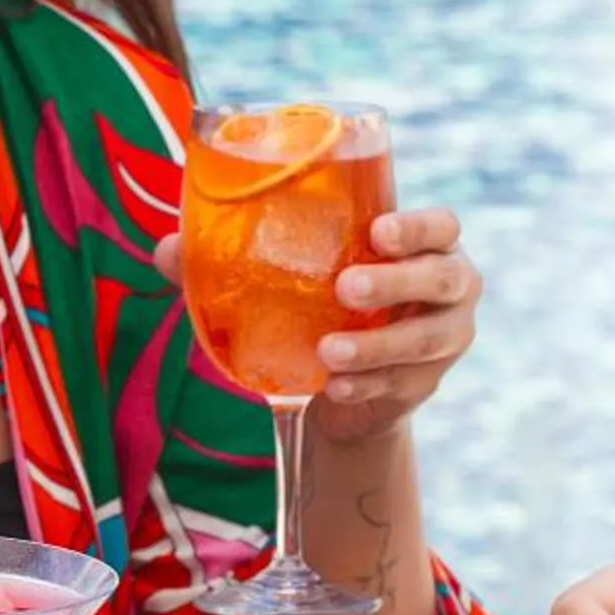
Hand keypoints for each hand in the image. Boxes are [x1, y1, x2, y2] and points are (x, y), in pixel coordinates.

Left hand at [156, 208, 482, 447]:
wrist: (341, 382)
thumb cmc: (319, 301)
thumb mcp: (289, 274)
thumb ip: (230, 256)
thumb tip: (166, 250)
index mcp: (421, 244)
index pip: (441, 225)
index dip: (418, 227)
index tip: (377, 232)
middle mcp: (449, 287)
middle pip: (445, 278)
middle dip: (398, 283)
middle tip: (346, 289)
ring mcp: (444, 339)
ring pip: (425, 340)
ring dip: (376, 346)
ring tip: (328, 352)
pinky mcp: (424, 384)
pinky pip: (402, 385)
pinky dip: (366, 386)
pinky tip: (334, 388)